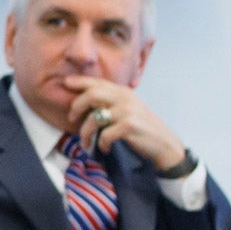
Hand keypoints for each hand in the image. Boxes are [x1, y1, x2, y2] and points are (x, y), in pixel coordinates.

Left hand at [58, 77, 188, 172]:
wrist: (165, 144)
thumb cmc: (143, 128)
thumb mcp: (128, 109)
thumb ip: (111, 102)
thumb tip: (86, 101)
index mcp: (123, 92)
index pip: (98, 82)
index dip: (80, 81)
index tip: (65, 83)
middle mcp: (125, 98)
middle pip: (92, 94)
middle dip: (76, 106)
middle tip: (72, 118)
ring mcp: (127, 111)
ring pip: (94, 118)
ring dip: (85, 133)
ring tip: (86, 143)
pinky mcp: (129, 126)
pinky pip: (104, 134)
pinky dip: (101, 144)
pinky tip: (105, 148)